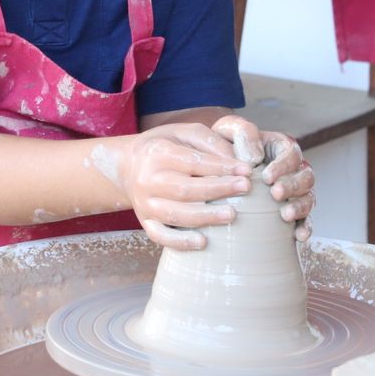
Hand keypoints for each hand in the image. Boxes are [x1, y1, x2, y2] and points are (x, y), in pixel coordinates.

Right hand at [117, 124, 254, 249]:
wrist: (128, 167)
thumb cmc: (164, 148)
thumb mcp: (183, 133)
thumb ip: (209, 142)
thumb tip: (236, 160)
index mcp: (157, 153)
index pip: (192, 161)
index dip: (221, 166)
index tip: (246, 170)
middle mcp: (148, 180)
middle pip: (185, 189)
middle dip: (218, 189)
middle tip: (246, 188)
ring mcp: (145, 204)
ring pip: (176, 214)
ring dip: (205, 216)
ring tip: (232, 215)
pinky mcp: (145, 222)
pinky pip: (161, 236)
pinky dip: (181, 241)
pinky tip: (203, 242)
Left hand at [213, 116, 315, 241]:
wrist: (217, 168)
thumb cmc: (225, 146)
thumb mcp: (229, 130)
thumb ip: (243, 133)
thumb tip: (254, 159)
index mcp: (281, 148)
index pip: (292, 154)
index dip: (283, 165)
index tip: (266, 176)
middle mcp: (293, 170)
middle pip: (306, 177)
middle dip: (292, 186)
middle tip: (275, 193)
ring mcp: (295, 192)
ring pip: (308, 198)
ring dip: (300, 206)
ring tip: (285, 215)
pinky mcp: (292, 212)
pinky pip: (306, 220)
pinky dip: (305, 227)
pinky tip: (299, 236)